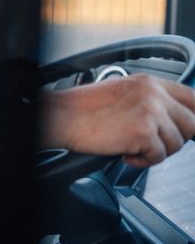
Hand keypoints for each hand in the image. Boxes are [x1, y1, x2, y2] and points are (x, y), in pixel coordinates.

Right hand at [42, 75, 194, 166]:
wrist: (63, 116)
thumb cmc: (84, 108)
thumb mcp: (123, 91)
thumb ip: (150, 99)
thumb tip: (171, 117)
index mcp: (149, 82)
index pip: (193, 99)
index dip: (194, 118)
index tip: (190, 130)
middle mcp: (154, 94)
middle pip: (191, 124)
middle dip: (175, 139)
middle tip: (152, 142)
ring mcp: (150, 112)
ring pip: (176, 143)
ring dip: (156, 151)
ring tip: (133, 147)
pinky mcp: (143, 133)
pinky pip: (159, 156)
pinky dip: (143, 161)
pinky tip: (126, 153)